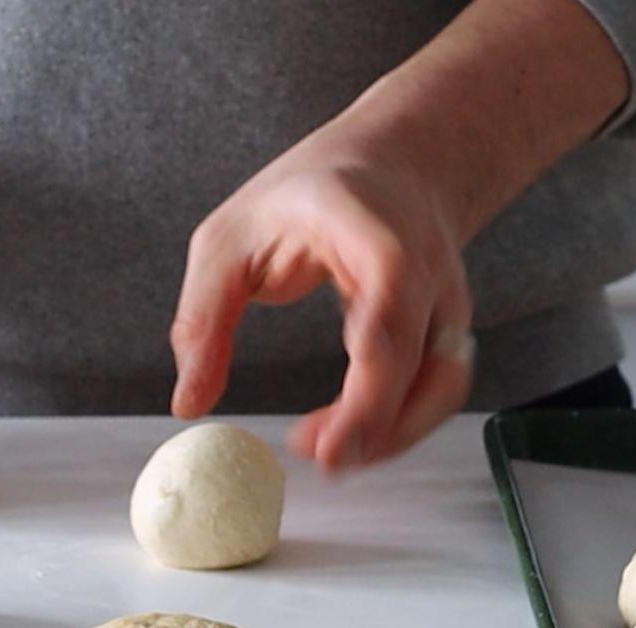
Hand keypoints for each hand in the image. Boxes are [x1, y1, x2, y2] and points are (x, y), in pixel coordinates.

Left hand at [170, 131, 473, 471]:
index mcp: (375, 239)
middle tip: (318, 460)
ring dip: (391, 434)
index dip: (366, 397)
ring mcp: (447, 300)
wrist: (389, 159)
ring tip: (324, 451)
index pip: (387, 326)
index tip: (328, 447)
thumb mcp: (228, 239)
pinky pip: (435, 386)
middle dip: (378, 429)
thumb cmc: (305, 193)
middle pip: (426, 370)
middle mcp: (426, 272)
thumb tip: (189, 403)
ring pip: (443, 388)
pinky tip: (347, 433)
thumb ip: (203, 319)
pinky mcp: (445, 325)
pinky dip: (397, 420)